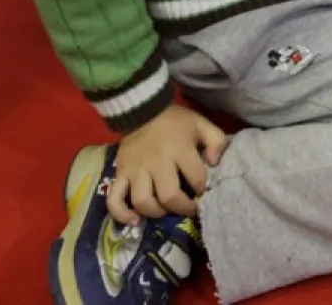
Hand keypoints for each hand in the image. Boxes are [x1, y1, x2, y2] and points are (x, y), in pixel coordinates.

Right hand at [107, 104, 227, 224]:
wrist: (142, 109)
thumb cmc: (175, 121)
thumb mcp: (201, 124)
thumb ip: (216, 141)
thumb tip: (214, 163)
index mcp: (179, 150)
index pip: (196, 178)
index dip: (202, 188)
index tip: (202, 189)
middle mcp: (156, 163)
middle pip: (169, 196)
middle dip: (182, 208)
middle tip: (188, 208)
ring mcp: (135, 170)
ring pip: (143, 202)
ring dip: (156, 212)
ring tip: (165, 210)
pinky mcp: (119, 174)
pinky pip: (114, 200)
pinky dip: (122, 214)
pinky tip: (135, 221)